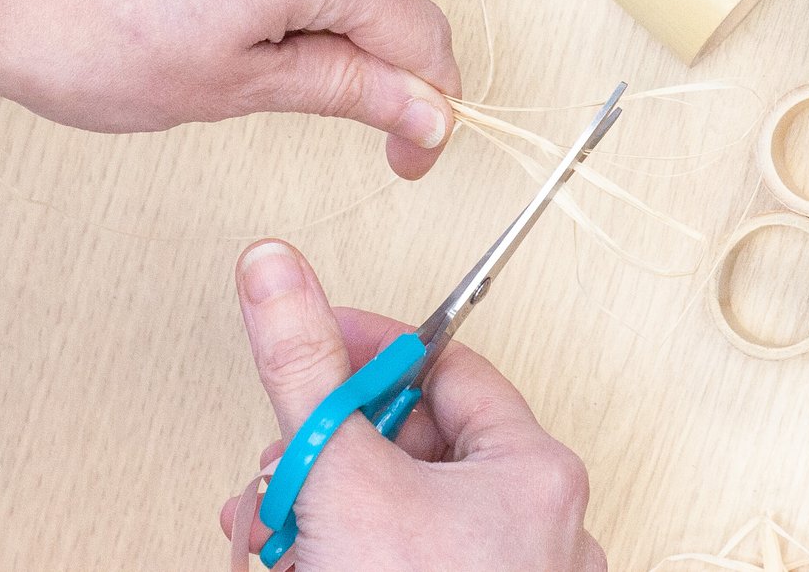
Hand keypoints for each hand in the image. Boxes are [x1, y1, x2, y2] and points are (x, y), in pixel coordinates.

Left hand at [0, 0, 457, 176]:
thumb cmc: (85, 40)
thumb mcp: (232, 88)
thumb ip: (345, 90)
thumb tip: (424, 108)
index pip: (419, 32)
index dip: (430, 101)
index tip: (414, 151)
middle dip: (375, 53)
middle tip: (344, 118)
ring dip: (314, 7)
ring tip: (246, 62)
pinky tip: (203, 7)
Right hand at [222, 241, 604, 571]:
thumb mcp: (344, 481)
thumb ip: (305, 370)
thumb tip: (274, 266)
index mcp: (534, 472)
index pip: (446, 370)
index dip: (366, 354)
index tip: (307, 345)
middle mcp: (537, 529)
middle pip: (412, 451)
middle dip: (323, 460)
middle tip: (271, 482)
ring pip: (395, 521)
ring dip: (318, 523)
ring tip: (272, 545)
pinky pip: (401, 567)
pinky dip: (339, 562)